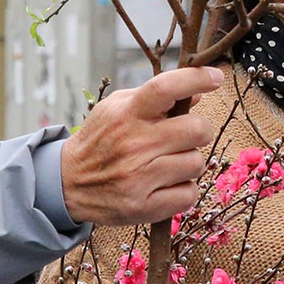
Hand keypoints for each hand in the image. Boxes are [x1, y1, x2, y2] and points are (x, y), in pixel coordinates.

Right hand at [62, 67, 223, 225]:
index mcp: (127, 114)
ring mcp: (139, 177)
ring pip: (197, 163)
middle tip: (187, 135)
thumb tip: (198, 91)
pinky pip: (189, 194)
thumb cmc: (100, 141)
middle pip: (197, 129)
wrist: (68, 183)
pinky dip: (183, 190)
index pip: (166, 87)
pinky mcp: (143, 206)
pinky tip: (166, 184)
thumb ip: (155, 98)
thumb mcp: (117, 109)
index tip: (215, 77)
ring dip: (190, 162)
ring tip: (169, 163)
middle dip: (200, 130)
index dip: (197, 77)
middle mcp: (134, 144)